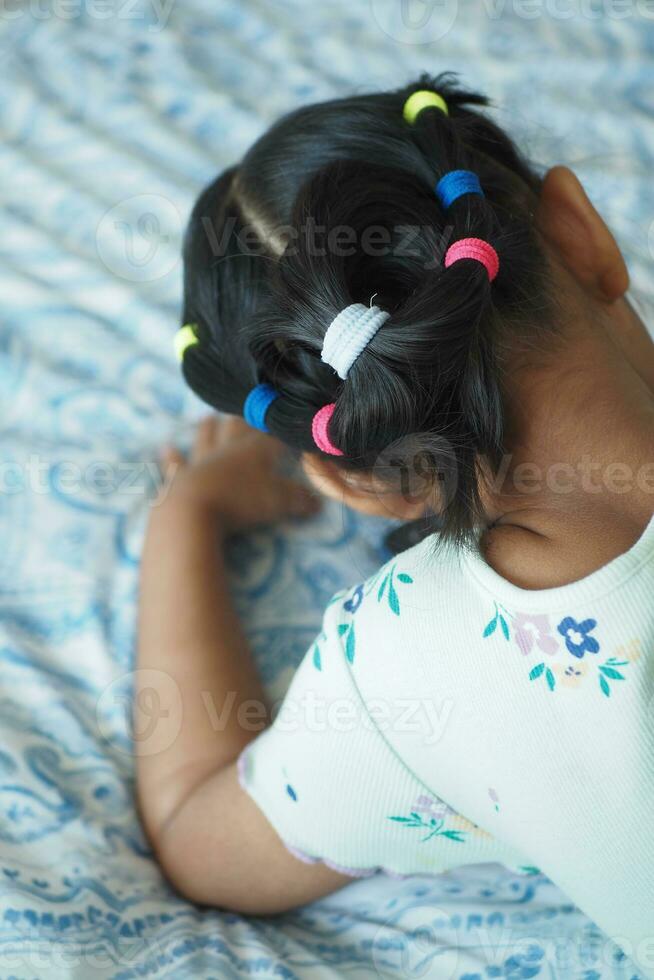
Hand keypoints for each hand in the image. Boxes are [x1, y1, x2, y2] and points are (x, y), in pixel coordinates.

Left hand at [158, 415, 320, 530]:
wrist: (194, 511)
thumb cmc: (241, 502)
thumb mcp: (279, 502)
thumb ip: (299, 499)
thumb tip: (319, 501)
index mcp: (254, 452)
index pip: (271, 435)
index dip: (280, 428)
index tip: (286, 417)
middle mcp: (227, 452)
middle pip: (236, 430)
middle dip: (244, 419)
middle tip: (244, 406)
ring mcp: (201, 463)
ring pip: (206, 440)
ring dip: (208, 429)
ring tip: (207, 417)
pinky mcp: (180, 480)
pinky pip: (176, 466)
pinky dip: (171, 458)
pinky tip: (166, 449)